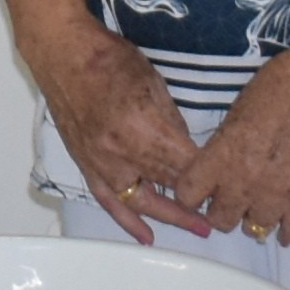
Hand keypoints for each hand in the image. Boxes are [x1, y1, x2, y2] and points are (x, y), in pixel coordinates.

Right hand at [44, 28, 207, 242]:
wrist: (62, 53)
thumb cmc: (110, 59)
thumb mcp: (155, 83)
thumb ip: (172, 122)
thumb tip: (187, 149)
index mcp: (145, 127)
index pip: (187, 164)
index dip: (210, 175)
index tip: (227, 181)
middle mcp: (123, 152)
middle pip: (170, 185)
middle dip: (198, 198)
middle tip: (223, 211)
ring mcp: (102, 162)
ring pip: (143, 201)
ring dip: (173, 216)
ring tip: (199, 229)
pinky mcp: (86, 165)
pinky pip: (109, 201)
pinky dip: (128, 222)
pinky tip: (147, 236)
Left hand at [164, 46, 289, 244]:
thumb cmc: (282, 86)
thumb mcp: (239, 109)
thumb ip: (226, 145)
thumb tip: (221, 165)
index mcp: (223, 153)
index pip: (188, 194)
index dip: (191, 194)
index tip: (199, 190)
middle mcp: (245, 180)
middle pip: (220, 220)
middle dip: (222, 211)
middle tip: (232, 200)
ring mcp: (278, 193)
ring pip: (254, 229)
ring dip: (255, 220)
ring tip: (261, 208)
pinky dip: (286, 231)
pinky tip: (285, 225)